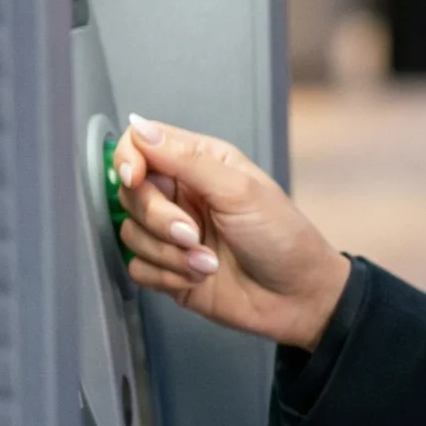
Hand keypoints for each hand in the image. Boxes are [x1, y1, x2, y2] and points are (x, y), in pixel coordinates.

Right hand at [112, 116, 350, 352]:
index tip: (136, 179)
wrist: (297, 297)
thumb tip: (140, 128)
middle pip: (131, 193)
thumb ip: (187, 160)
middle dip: (158, 218)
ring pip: (131, 233)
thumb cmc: (282, 236)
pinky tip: (198, 278)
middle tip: (192, 233)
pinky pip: (138, 267)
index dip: (128, 160)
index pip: (141, 145)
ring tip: (207, 262)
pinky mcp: (167, 269)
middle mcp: (181, 194)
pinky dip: (166, 276)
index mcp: (199, 163)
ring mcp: (172, 234)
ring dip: (168, 253)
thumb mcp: (240, 190)